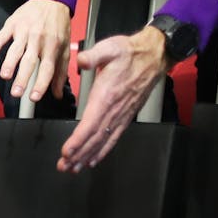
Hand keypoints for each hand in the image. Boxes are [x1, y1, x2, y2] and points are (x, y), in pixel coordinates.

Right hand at [0, 0, 71, 101]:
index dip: (40, 84)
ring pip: (16, 50)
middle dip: (22, 78)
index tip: (34, 97)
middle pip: (29, 61)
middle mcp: (39, 40)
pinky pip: (2, 35)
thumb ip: (60, 72)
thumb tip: (57, 94)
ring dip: (9, 63)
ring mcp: (25, 31)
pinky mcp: (13, 24)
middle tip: (16, 93)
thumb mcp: (64, 48)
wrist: (52, 0)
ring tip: (4, 76)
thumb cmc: (58, 26)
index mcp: (52, 47)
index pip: (47, 69)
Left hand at [59, 27, 167, 172]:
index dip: (78, 140)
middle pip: (94, 138)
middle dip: (78, 154)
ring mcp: (121, 115)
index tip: (67, 152)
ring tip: (74, 169)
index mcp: (107, 96)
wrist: (154, 56)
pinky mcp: (126, 116)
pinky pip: (113, 137)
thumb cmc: (130, 53)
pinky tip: (93, 159)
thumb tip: (81, 60)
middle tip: (63, 167)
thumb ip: (94, 56)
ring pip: (103, 141)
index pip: (90, 123)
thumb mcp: (110, 48)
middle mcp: (114, 109)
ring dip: (87, 156)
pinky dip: (103, 150)